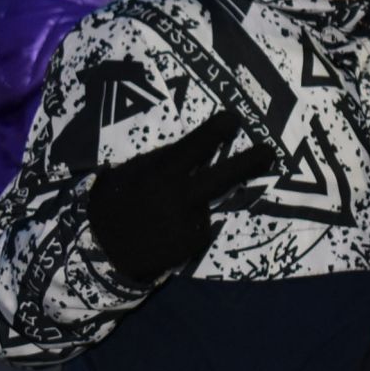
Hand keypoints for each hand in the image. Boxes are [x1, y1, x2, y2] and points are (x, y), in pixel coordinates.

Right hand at [86, 109, 273, 279]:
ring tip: (164, 215)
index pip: (195, 144)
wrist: (99, 252)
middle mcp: (177, 195)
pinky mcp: (191, 245)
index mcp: (159, 172)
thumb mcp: (130, 174)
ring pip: (206, 205)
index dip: (218, 130)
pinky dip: (190, 227)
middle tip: (270, 151)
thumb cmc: (113, 204)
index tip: (234, 119)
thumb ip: (160, 162)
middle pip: (223, 175)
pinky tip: (167, 231)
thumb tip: (194, 149)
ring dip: (196, 205)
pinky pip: (199, 228)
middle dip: (250, 161)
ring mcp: (187, 222)